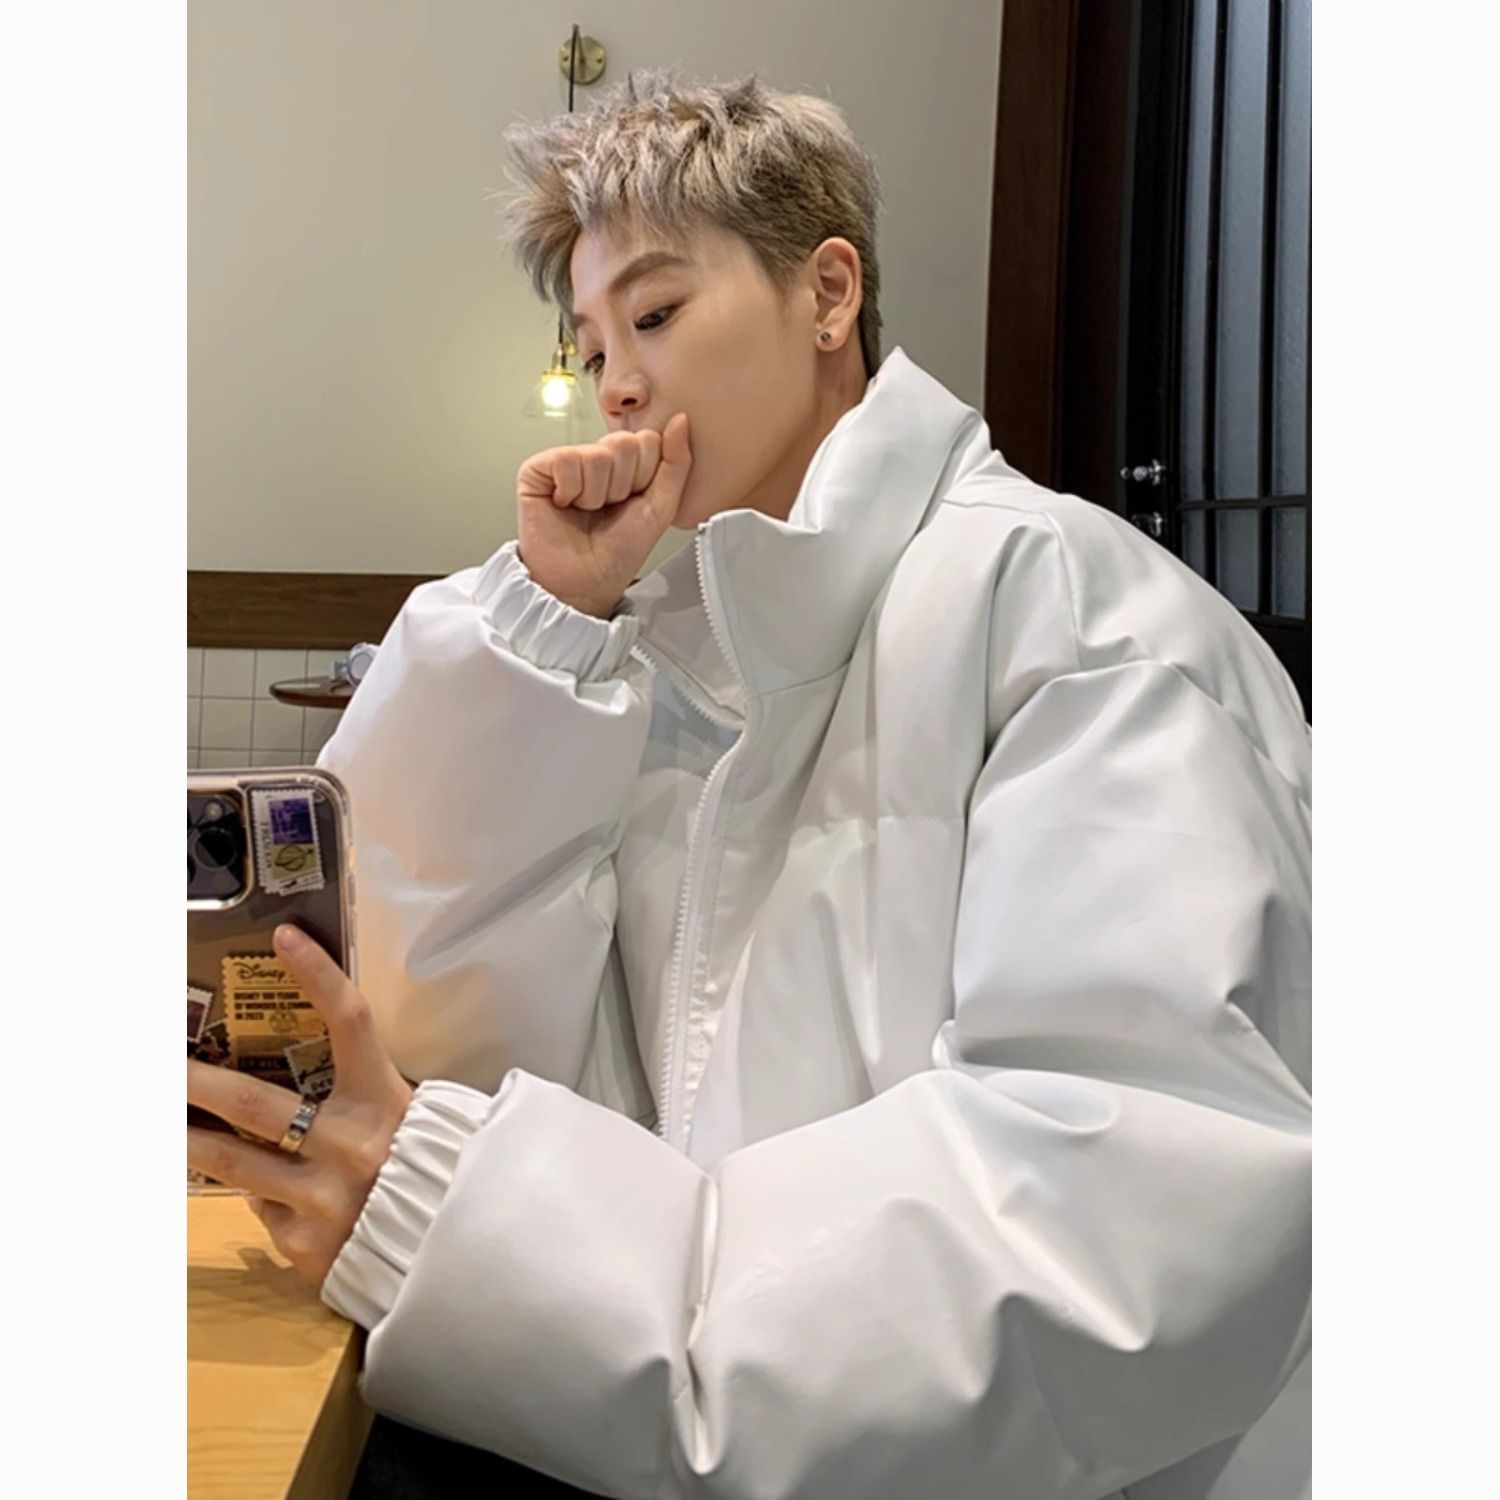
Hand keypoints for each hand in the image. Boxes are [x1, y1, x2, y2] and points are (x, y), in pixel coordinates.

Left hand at [186, 924, 413, 1287]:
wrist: (454, 1253)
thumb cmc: (434, 1173)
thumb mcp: (414, 1120)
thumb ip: (364, 1104)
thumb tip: (299, 1095)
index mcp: (385, 1102)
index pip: (351, 1022)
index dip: (319, 975)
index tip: (283, 937)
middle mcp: (350, 1146)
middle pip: (253, 1103)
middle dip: (195, 1081)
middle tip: (160, 1064)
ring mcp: (322, 1198)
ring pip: (233, 1162)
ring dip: (188, 1140)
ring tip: (163, 1124)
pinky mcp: (305, 1246)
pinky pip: (265, 1211)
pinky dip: (263, 1198)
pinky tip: (273, 1195)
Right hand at [515, 411, 692, 616]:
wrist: (585, 583)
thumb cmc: (618, 551)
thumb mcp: (661, 507)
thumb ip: (676, 463)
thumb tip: (680, 421)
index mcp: (625, 463)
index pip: (648, 439)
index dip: (646, 477)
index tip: (633, 502)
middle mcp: (595, 456)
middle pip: (624, 443)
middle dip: (623, 485)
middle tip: (608, 509)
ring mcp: (565, 460)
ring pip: (598, 455)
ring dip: (597, 494)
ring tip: (586, 511)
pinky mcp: (537, 469)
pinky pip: (567, 460)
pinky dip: (572, 491)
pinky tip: (564, 505)